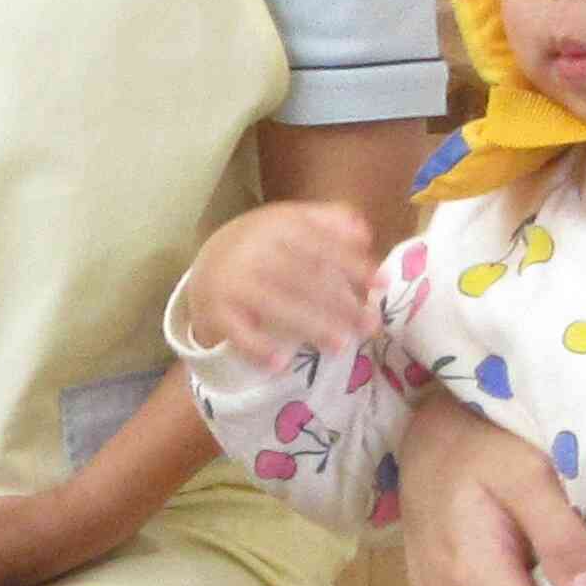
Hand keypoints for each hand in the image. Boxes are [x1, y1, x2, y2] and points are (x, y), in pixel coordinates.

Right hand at [186, 200, 386, 362]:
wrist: (205, 266)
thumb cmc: (263, 247)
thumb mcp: (291, 223)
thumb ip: (328, 221)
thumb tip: (362, 233)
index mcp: (274, 225)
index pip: (318, 244)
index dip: (351, 264)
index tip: (380, 283)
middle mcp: (250, 250)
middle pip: (301, 278)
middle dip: (338, 303)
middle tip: (368, 324)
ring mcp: (231, 281)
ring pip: (275, 305)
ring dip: (310, 327)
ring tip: (340, 346)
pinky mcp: (215, 310)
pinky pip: (237, 332)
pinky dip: (257, 348)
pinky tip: (281, 363)